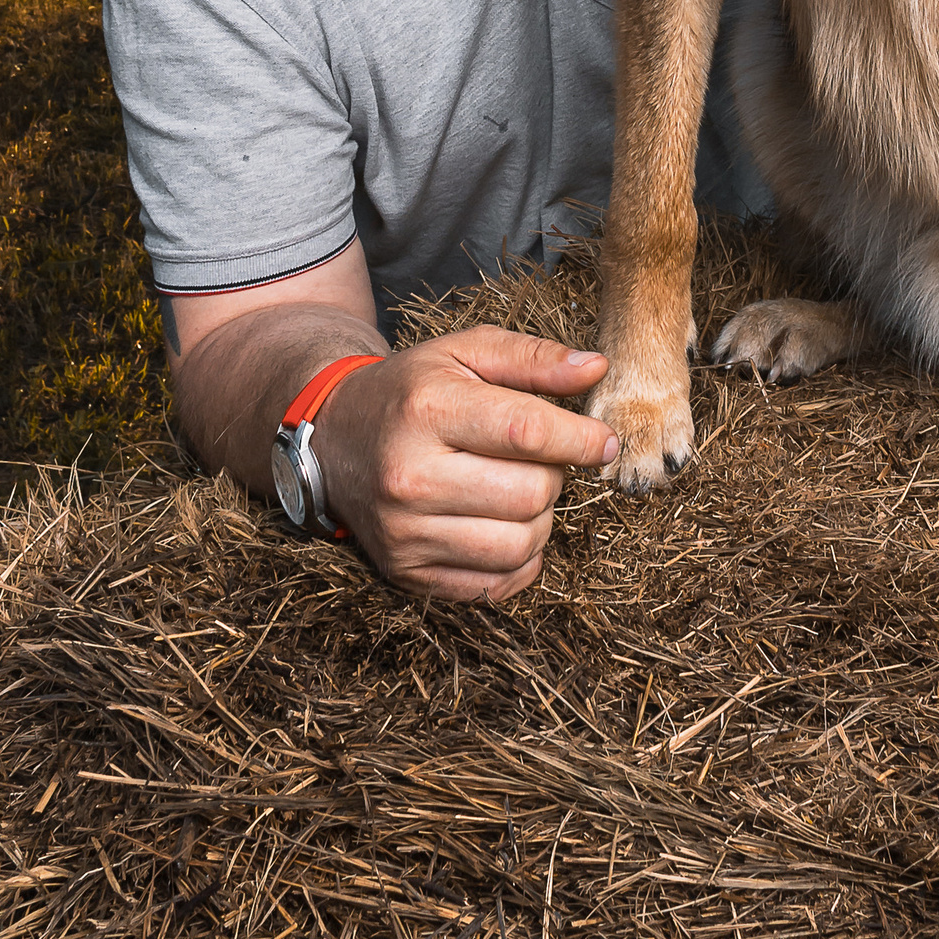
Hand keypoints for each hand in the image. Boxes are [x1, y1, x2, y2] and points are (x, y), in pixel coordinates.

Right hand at [314, 330, 616, 602]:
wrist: (335, 439)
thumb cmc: (410, 392)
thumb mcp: (464, 353)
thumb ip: (534, 358)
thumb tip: (598, 370)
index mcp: (427, 410)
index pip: (527, 432)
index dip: (582, 439)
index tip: (604, 441)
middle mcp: (410, 476)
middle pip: (532, 493)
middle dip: (553, 475)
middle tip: (535, 459)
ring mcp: (405, 532)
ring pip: (521, 544)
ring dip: (539, 519)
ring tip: (517, 490)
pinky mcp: (407, 572)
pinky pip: (497, 584)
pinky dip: (519, 560)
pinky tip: (503, 526)